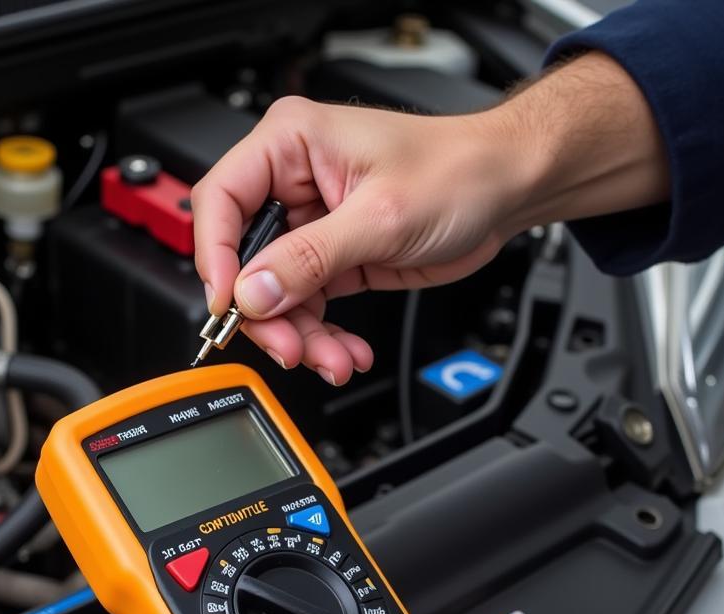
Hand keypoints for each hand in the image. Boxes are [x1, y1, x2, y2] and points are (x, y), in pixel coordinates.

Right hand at [192, 97, 515, 384]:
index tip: (230, 305)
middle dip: (267, 313)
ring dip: (301, 335)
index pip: (221, 200)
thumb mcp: (380, 217)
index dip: (217, 257)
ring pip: (275, 295)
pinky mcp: (330, 259)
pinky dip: (322, 337)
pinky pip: (306, 306)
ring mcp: (310, 225)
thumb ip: (310, 258)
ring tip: (332, 358)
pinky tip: (344, 351)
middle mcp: (292, 183)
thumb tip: (253, 292)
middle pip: (244, 260)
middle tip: (290, 346)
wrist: (506, 189)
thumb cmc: (458, 170)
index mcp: (290, 145)